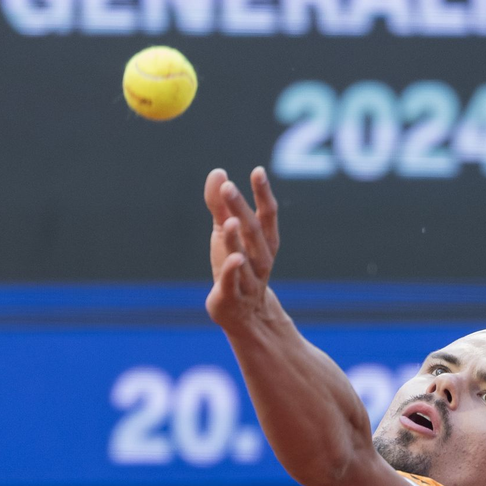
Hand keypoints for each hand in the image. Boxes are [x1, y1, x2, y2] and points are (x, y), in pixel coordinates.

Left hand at [203, 167, 280, 329]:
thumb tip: (218, 173)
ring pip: (245, 258)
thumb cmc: (235, 266)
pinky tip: (233, 259)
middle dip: (241, 209)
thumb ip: (220, 205)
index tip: (258, 171)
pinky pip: (233, 282)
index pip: (266, 214)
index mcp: (263, 241)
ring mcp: (249, 279)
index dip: (262, 193)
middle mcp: (261, 258)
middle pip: (253, 231)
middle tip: (228, 188)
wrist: (242, 314)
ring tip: (230, 221)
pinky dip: (233, 271)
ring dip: (237, 239)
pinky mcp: (232, 296)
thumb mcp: (225, 233)